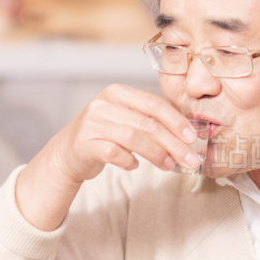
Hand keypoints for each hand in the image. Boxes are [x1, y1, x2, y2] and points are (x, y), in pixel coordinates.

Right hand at [15, 84, 200, 230]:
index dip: (176, 121)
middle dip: (174, 143)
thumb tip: (187, 134)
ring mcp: (92, 123)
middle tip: (190, 160)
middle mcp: (104, 104)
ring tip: (169, 166)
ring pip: (134, 138)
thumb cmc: (103, 136)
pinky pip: (114, 153)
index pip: (154, 104)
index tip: (192, 138)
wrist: (67, 153)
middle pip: (148, 123)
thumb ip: (149, 120)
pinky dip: (129, 161)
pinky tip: (135, 166)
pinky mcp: (84, 144)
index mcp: (118, 92)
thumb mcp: (124, 119)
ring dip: (157, 154)